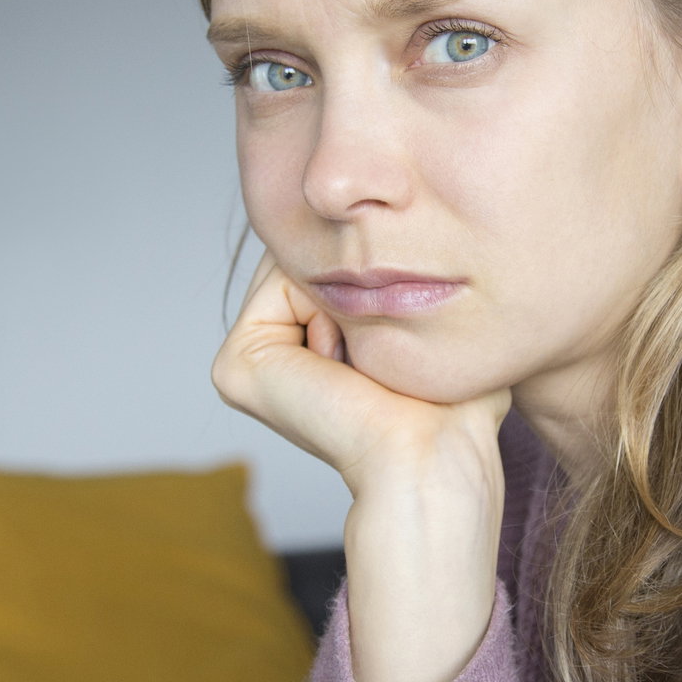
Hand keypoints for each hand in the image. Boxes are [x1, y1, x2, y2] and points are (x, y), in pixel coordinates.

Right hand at [212, 249, 512, 681]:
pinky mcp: (234, 367)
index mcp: (306, 347)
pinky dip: (323, 303)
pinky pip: (281, 281)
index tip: (403, 329)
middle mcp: (269, 353)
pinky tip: (342, 363)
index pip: (329, 258)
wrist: (431, 456)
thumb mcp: (427, 326)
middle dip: (354, 274)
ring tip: (363, 362)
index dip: (374, 268)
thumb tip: (394, 224)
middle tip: (381, 349)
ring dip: (343, 293)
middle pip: (306, 254)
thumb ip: (405, 279)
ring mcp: (244, 362)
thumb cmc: (447, 405)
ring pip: (295, 261)